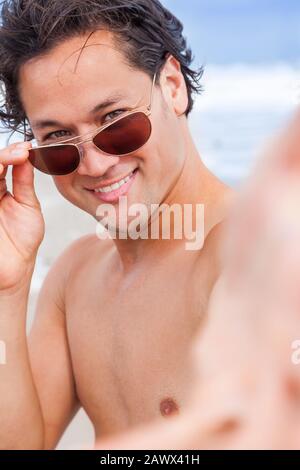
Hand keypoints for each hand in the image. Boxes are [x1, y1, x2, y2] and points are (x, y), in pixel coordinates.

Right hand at [0, 141, 44, 291]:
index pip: (1, 164)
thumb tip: (27, 154)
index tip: (28, 148)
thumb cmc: (23, 239)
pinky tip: (0, 169)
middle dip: (5, 155)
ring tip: (15, 156)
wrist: (16, 268)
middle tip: (22, 151)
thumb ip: (24, 181)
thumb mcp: (28, 205)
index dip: (12, 153)